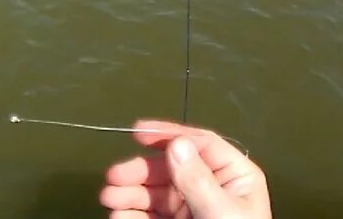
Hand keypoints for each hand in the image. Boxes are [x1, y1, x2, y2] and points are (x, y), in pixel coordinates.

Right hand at [100, 120, 270, 218]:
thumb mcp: (220, 213)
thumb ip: (198, 180)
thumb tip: (176, 144)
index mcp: (234, 177)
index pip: (199, 145)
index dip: (168, 135)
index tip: (137, 132)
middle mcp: (211, 188)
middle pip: (169, 170)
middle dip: (139, 172)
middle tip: (112, 177)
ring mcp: (192, 209)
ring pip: (155, 193)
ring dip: (129, 193)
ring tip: (108, 199)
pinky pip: (150, 216)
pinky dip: (132, 215)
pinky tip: (118, 217)